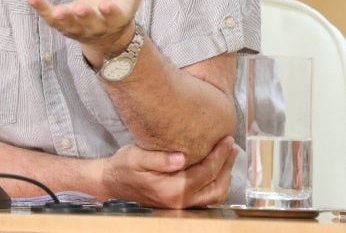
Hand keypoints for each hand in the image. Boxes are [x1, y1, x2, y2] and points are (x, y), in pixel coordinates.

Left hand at [27, 0, 180, 55]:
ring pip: (71, 25)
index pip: (116, 14)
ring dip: (63, 18)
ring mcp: (79, 26)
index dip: (112, 11)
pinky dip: (42, 9)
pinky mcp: (63, 22)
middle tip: (81, 10)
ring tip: (56, 12)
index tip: (109, 6)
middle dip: (86, 17)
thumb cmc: (123, 2)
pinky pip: (50, 18)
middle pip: (92, 22)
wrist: (108, 34)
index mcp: (118, 14)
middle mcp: (97, 24)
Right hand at [101, 136, 238, 208]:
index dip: (219, 156)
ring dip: (224, 176)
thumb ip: (158, 159)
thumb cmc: (124, 167)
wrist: (113, 183)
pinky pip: (207, 197)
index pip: (205, 173)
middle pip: (215, 187)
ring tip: (228, 156)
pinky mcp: (181, 204)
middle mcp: (179, 202)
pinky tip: (217, 168)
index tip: (227, 140)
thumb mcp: (136, 157)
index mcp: (171, 190)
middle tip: (231, 146)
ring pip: (214, 196)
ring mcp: (181, 206)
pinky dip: (216, 183)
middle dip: (227, 166)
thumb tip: (181, 157)